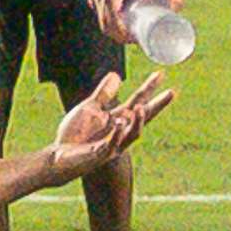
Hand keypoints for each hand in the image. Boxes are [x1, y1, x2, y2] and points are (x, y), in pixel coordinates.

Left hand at [40, 70, 174, 181]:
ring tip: (142, 108)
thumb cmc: (75, 134)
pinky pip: (111, 145)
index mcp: (118, 119)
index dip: (149, 88)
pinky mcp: (99, 154)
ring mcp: (112, 144)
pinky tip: (119, 123)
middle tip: (172, 92)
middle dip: (157, 106)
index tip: (160, 74)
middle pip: (143, 118)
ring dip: (138, 122)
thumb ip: (103, 94)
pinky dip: (116, 134)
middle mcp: (120, 132)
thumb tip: (117, 75)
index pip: (138, 101)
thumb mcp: (89, 108)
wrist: (59, 156)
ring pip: (132, 134)